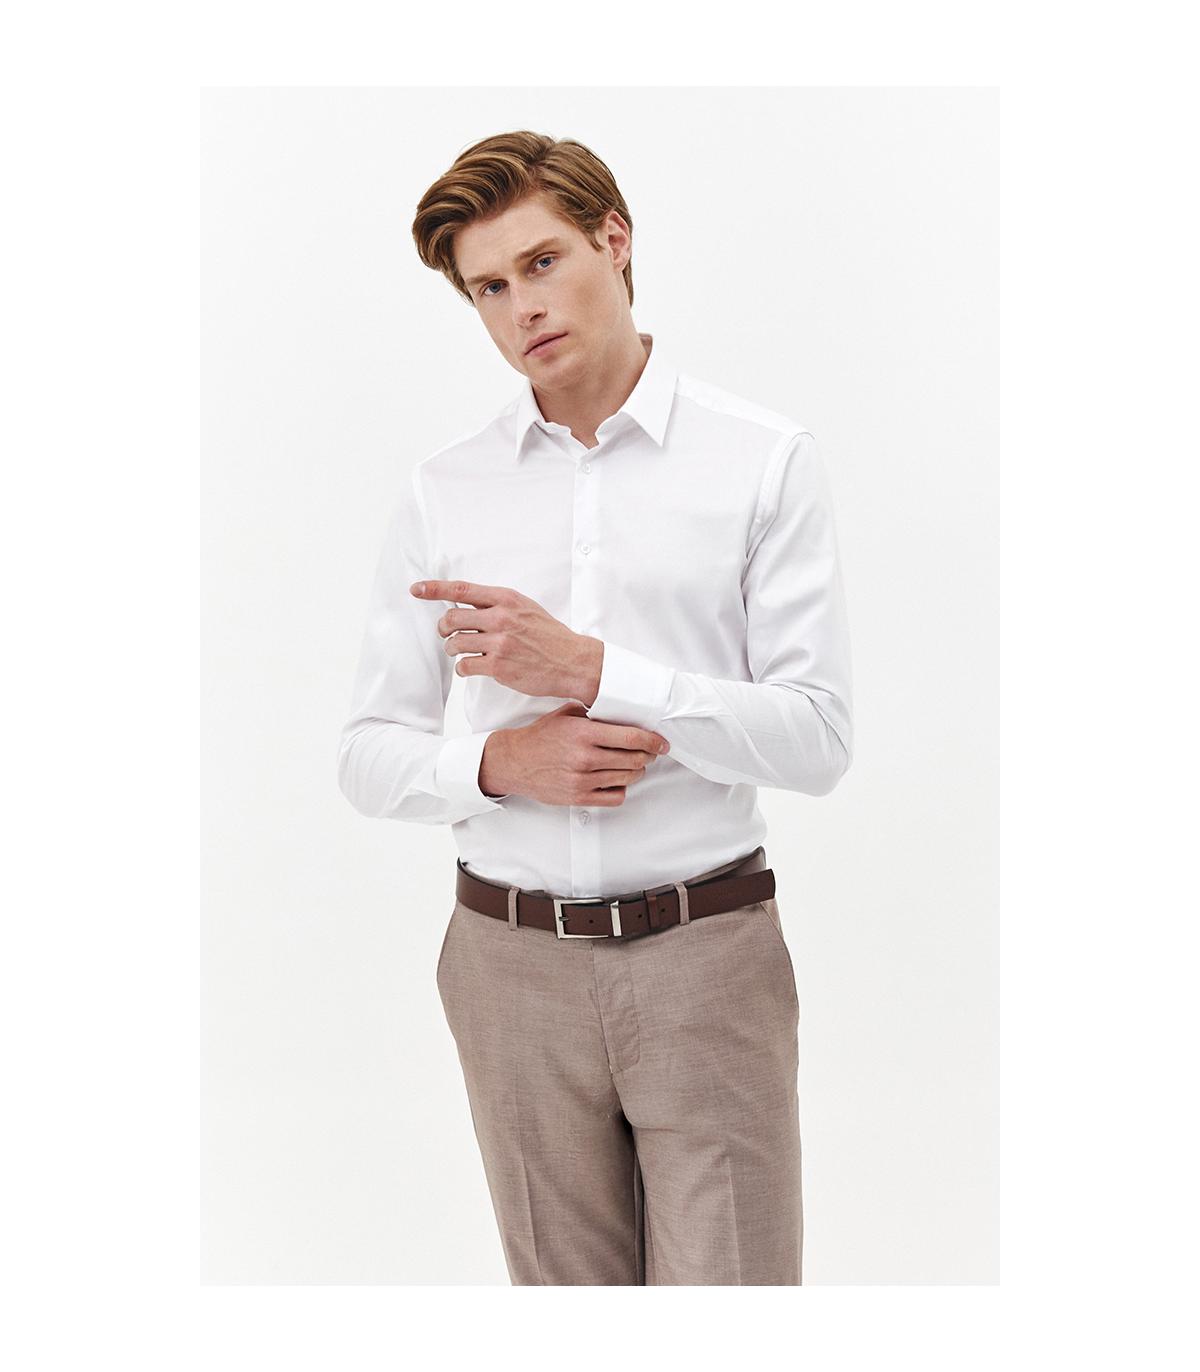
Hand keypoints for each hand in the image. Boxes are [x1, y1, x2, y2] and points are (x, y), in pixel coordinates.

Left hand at [410, 579, 601, 703]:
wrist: (572, 661)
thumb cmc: (548, 635)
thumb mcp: (525, 608)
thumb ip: (497, 604)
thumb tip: (466, 603)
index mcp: (506, 599)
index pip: (461, 590)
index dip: (434, 589)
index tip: (416, 589)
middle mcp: (501, 618)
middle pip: (451, 618)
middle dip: (443, 628)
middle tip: (446, 634)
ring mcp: (499, 643)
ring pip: (455, 644)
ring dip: (452, 650)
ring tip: (460, 653)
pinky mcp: (498, 666)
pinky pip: (465, 666)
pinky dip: (462, 668)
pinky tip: (469, 668)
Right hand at [483, 703, 669, 806]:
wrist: (514, 762)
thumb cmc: (540, 738)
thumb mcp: (566, 716)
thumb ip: (595, 714)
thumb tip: (625, 714)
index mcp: (583, 733)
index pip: (631, 737)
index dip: (653, 740)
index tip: (662, 743)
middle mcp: (584, 758)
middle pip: (635, 759)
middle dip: (648, 755)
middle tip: (650, 752)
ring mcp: (582, 780)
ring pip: (628, 778)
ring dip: (637, 771)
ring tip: (634, 764)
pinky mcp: (578, 798)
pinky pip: (615, 796)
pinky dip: (622, 788)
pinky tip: (616, 779)